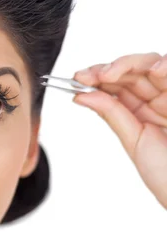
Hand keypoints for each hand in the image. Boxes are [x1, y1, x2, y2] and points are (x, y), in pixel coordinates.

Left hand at [72, 52, 166, 209]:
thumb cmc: (165, 173)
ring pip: (152, 64)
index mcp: (140, 111)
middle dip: (108, 69)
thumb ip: (112, 113)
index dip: (97, 78)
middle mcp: (157, 99)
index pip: (117, 84)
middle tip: (91, 76)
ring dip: (130, 64)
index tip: (79, 78)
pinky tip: (155, 69)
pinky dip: (165, 65)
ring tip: (110, 74)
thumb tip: (82, 95)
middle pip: (132, 71)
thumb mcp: (133, 140)